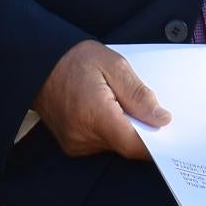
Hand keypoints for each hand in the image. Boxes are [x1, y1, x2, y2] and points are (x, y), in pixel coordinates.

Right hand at [33, 40, 168, 160]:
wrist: (37, 64)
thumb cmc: (74, 60)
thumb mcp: (114, 65)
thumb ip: (139, 94)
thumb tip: (162, 119)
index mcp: (94, 114)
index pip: (133, 144)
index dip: (155, 144)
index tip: (169, 133)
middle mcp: (83, 135)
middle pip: (126, 145)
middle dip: (140, 130)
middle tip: (144, 107)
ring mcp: (75, 143)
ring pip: (115, 146)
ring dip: (124, 129)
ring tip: (118, 102)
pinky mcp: (72, 145)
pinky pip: (102, 144)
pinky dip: (110, 131)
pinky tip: (107, 110)